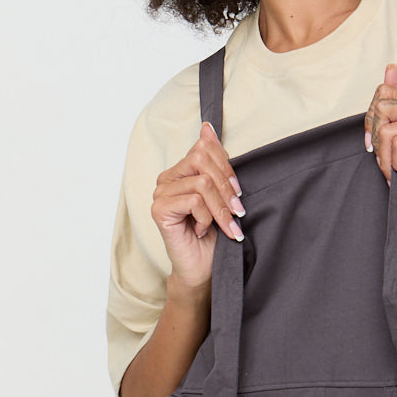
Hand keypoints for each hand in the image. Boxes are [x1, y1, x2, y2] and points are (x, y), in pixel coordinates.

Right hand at [151, 122, 244, 289]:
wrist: (203, 269)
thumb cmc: (214, 235)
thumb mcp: (221, 195)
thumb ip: (215, 163)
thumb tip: (207, 127)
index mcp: (181, 171)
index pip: (204, 148)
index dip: (227, 167)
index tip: (238, 193)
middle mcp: (167, 179)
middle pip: (202, 159)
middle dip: (226, 186)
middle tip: (238, 211)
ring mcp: (160, 193)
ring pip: (202, 182)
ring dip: (221, 208)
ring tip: (227, 225)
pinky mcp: (159, 209)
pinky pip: (193, 201)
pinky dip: (206, 217)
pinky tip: (203, 230)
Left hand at [364, 65, 396, 232]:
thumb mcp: (394, 140)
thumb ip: (392, 106)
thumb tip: (390, 69)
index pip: (382, 93)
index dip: (371, 121)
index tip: (379, 146)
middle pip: (381, 108)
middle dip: (377, 141)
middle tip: (393, 161)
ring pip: (387, 130)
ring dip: (387, 158)